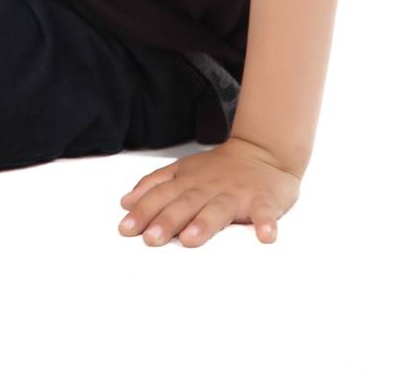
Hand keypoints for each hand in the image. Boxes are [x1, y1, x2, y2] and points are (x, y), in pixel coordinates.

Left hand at [117, 135, 300, 246]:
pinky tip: (266, 236)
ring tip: (191, 239)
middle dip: (167, 221)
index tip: (126, 229)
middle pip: (185, 204)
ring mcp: (236, 193)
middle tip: (151, 239)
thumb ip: (155, 185)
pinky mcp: (263, 200)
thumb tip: (125, 203)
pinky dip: (266, 223)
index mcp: (188, 182)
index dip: (143, 211)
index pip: (161, 196)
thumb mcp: (183, 171)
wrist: (263, 152)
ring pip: (218, 209)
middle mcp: (208, 188)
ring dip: (205, 224)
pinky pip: (265, 212)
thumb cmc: (218, 170)